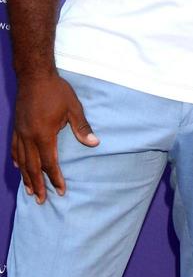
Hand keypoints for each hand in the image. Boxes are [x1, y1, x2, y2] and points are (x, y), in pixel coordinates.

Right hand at [12, 71, 98, 202]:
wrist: (34, 75)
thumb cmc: (56, 91)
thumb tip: (94, 144)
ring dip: (26, 177)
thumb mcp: (73, 108)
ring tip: (29, 191)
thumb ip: (82, 128)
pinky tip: (18, 166)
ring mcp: (20, 132)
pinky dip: (17, 160)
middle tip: (41, 200)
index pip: (49, 163)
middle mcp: (29, 137)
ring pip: (21, 160)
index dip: (55, 178)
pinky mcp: (16, 126)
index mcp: (44, 135)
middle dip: (38, 184)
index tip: (60, 190)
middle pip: (33, 167)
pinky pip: (15, 148)